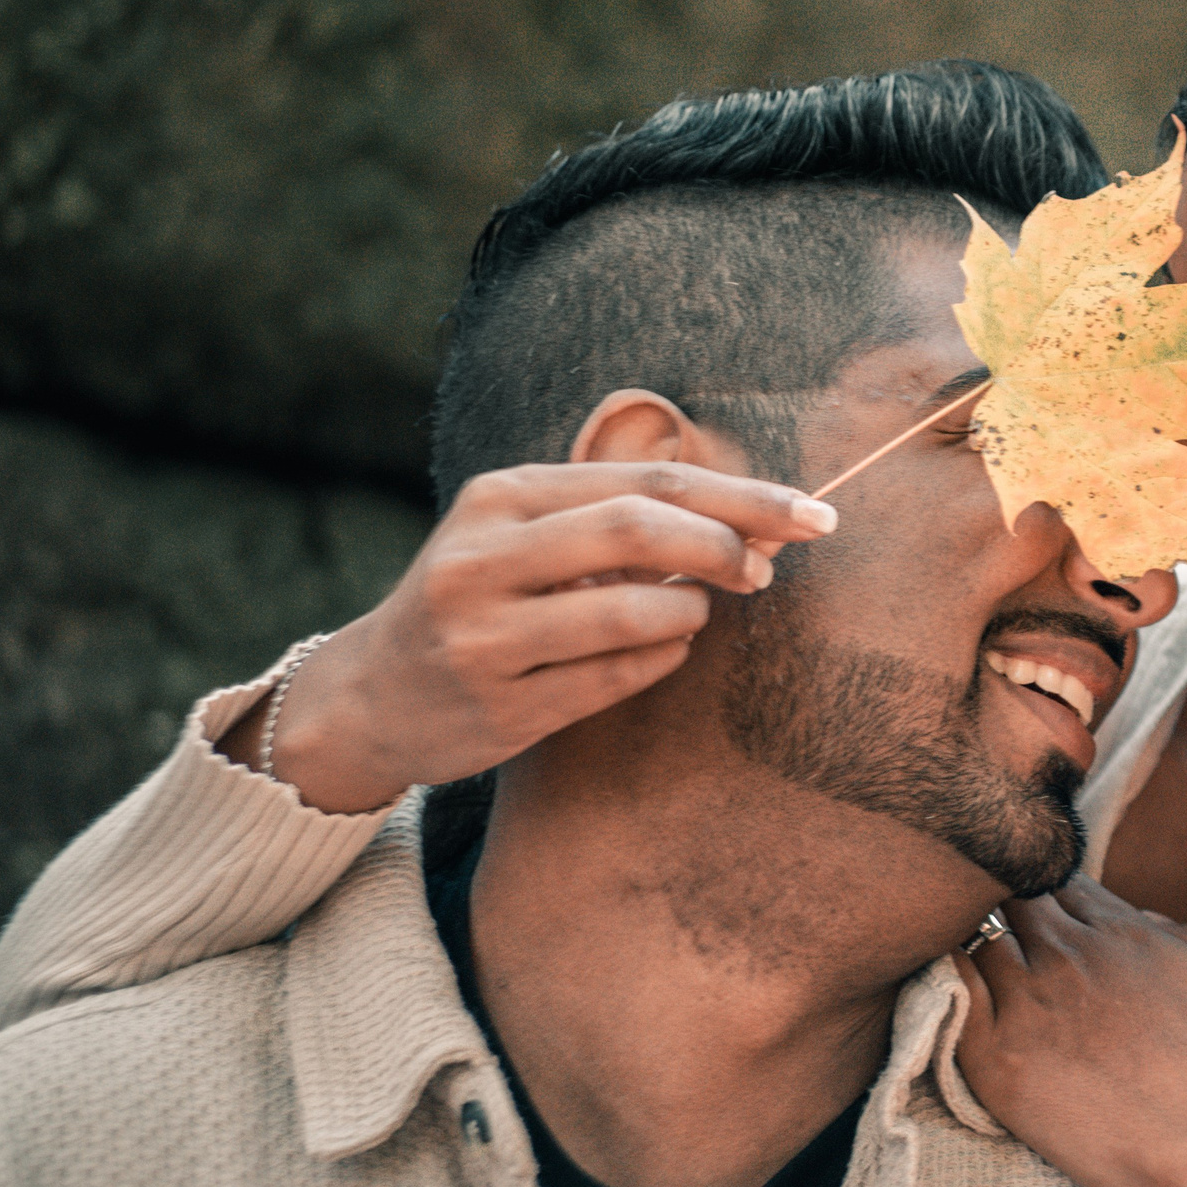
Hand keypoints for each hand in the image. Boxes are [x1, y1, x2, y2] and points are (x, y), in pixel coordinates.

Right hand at [219, 462, 835, 811]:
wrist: (372, 694)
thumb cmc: (483, 599)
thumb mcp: (525, 533)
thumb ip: (617, 514)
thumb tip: (753, 519)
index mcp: (500, 496)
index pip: (647, 479)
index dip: (741, 496)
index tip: (813, 514)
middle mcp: (481, 557)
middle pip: (637, 527)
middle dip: (724, 544)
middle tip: (765, 570)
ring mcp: (483, 635)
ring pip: (631, 610)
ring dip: (690, 611)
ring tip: (695, 611)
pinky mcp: (497, 706)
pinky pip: (615, 678)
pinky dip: (662, 658)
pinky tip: (667, 648)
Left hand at [953, 880, 1186, 1186]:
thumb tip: (1153, 924)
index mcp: (1129, 931)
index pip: (1064, 886)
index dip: (1057, 902)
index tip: (1057, 932)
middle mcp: (1073, 956)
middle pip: (1015, 905)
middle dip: (1014, 919)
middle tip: (1018, 958)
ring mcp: (1032, 1006)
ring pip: (979, 946)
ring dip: (982, 957)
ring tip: (988, 987)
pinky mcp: (1000, 1063)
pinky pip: (950, 998)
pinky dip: (949, 988)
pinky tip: (954, 1002)